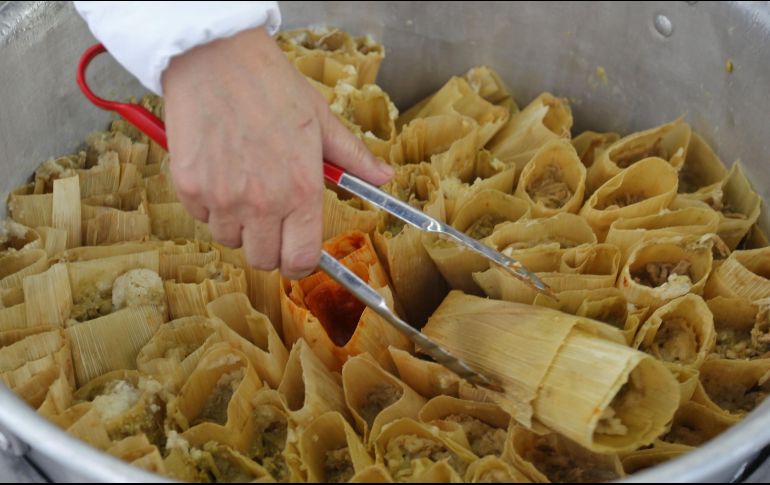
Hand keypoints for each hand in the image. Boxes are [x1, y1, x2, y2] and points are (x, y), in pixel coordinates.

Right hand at [162, 27, 393, 278]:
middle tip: (271, 217)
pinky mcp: (189, 188)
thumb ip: (354, 157)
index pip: (301, 259)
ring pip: (230, 240)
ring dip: (238, 224)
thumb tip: (385, 177)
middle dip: (270, 245)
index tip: (298, 254)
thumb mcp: (321, 121)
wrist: (215, 58)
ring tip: (244, 184)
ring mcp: (222, 198)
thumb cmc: (271, 86)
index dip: (300, 263)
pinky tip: (219, 171)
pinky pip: (201, 217)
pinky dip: (210, 204)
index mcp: (301, 191)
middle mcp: (262, 203)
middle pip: (264, 260)